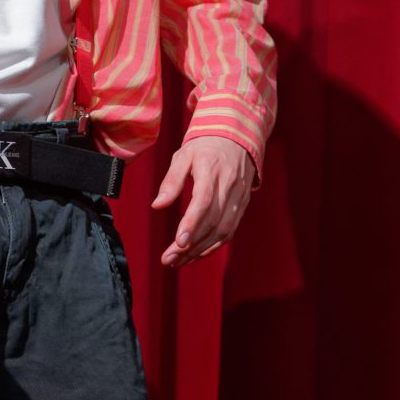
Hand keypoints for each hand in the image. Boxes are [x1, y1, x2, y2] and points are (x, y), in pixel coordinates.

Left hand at [151, 135, 254, 266]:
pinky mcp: (243, 204)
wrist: (238, 137)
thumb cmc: (205, 147)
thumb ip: (171, 180)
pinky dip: (213, 246)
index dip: (192, 223)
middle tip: (168, 260)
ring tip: (178, 262)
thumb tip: (157, 206)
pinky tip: (196, 254)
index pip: (204, 201)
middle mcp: (230, 185)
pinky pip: (230, 230)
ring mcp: (239, 196)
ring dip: (200, 250)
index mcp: (212, 170)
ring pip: (223, 230)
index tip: (178, 243)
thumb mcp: (184, 156)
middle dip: (190, 245)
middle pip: (212, 221)